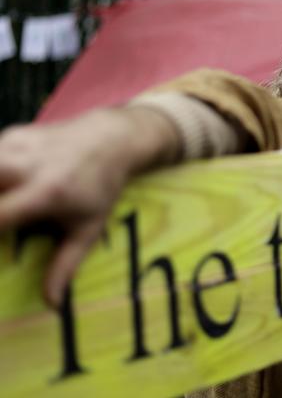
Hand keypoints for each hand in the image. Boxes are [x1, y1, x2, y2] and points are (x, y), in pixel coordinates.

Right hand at [0, 107, 179, 307]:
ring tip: (5, 208)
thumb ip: (66, 265)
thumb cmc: (102, 188)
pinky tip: (4, 190)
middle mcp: (26, 166)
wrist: (112, 139)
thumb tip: (52, 305)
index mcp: (47, 193)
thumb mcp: (89, 227)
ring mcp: (16, 144)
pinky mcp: (11, 134)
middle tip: (1, 222)